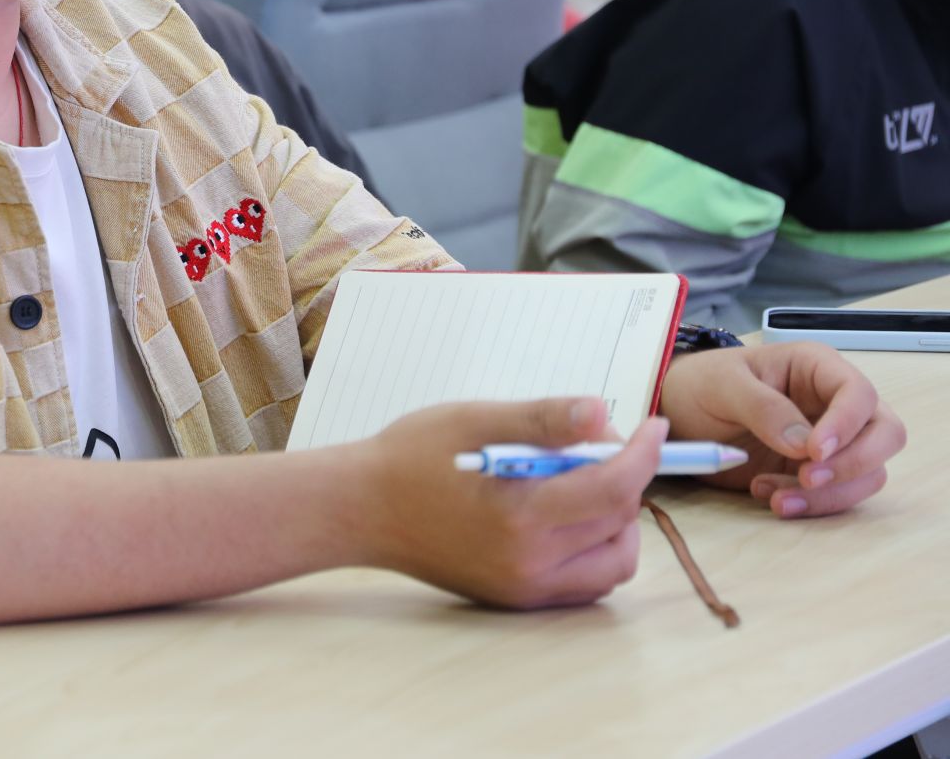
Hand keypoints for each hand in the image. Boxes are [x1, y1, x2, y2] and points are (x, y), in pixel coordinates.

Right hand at [352, 396, 664, 609]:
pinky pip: (587, 582)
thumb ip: (543, 419)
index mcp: (520, 515)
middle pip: (618, 522)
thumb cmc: (410, 456)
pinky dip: (595, 549)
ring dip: (616, 520)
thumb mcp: (474, 420)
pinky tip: (565, 516)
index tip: (654, 427)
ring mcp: (526, 588)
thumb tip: (605, 413)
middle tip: (593, 447)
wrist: (359, 510)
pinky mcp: (519, 599)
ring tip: (580, 484)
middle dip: (624, 479)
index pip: (613, 489)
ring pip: (613, 561)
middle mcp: (530, 563)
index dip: (644, 454)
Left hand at [660, 343, 903, 517]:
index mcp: (816, 368)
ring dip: (828, 493)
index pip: (858, 394)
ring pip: (869, 472)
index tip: (813, 452)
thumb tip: (804, 445)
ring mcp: (832, 441)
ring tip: (771, 496)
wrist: (678, 415)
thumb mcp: (721, 385)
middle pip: (886, 434)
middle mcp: (834, 403)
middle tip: (805, 478)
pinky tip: (769, 498)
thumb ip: (762, 408)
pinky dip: (812, 504)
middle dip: (855, 463)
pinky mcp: (819, 471)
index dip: (846, 424)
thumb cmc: (700, 385)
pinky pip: (840, 494)